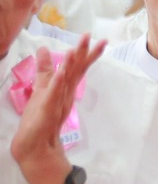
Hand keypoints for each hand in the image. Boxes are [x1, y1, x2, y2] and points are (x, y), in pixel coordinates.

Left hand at [10, 38, 101, 183]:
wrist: (35, 145)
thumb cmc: (39, 117)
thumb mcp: (42, 89)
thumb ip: (45, 69)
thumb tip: (44, 49)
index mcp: (65, 87)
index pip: (78, 67)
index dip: (86, 53)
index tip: (96, 39)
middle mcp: (65, 92)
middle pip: (76, 70)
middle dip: (84, 54)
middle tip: (93, 38)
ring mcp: (58, 101)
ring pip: (67, 80)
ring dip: (71, 65)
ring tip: (76, 49)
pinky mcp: (48, 110)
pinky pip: (54, 95)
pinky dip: (57, 84)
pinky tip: (60, 74)